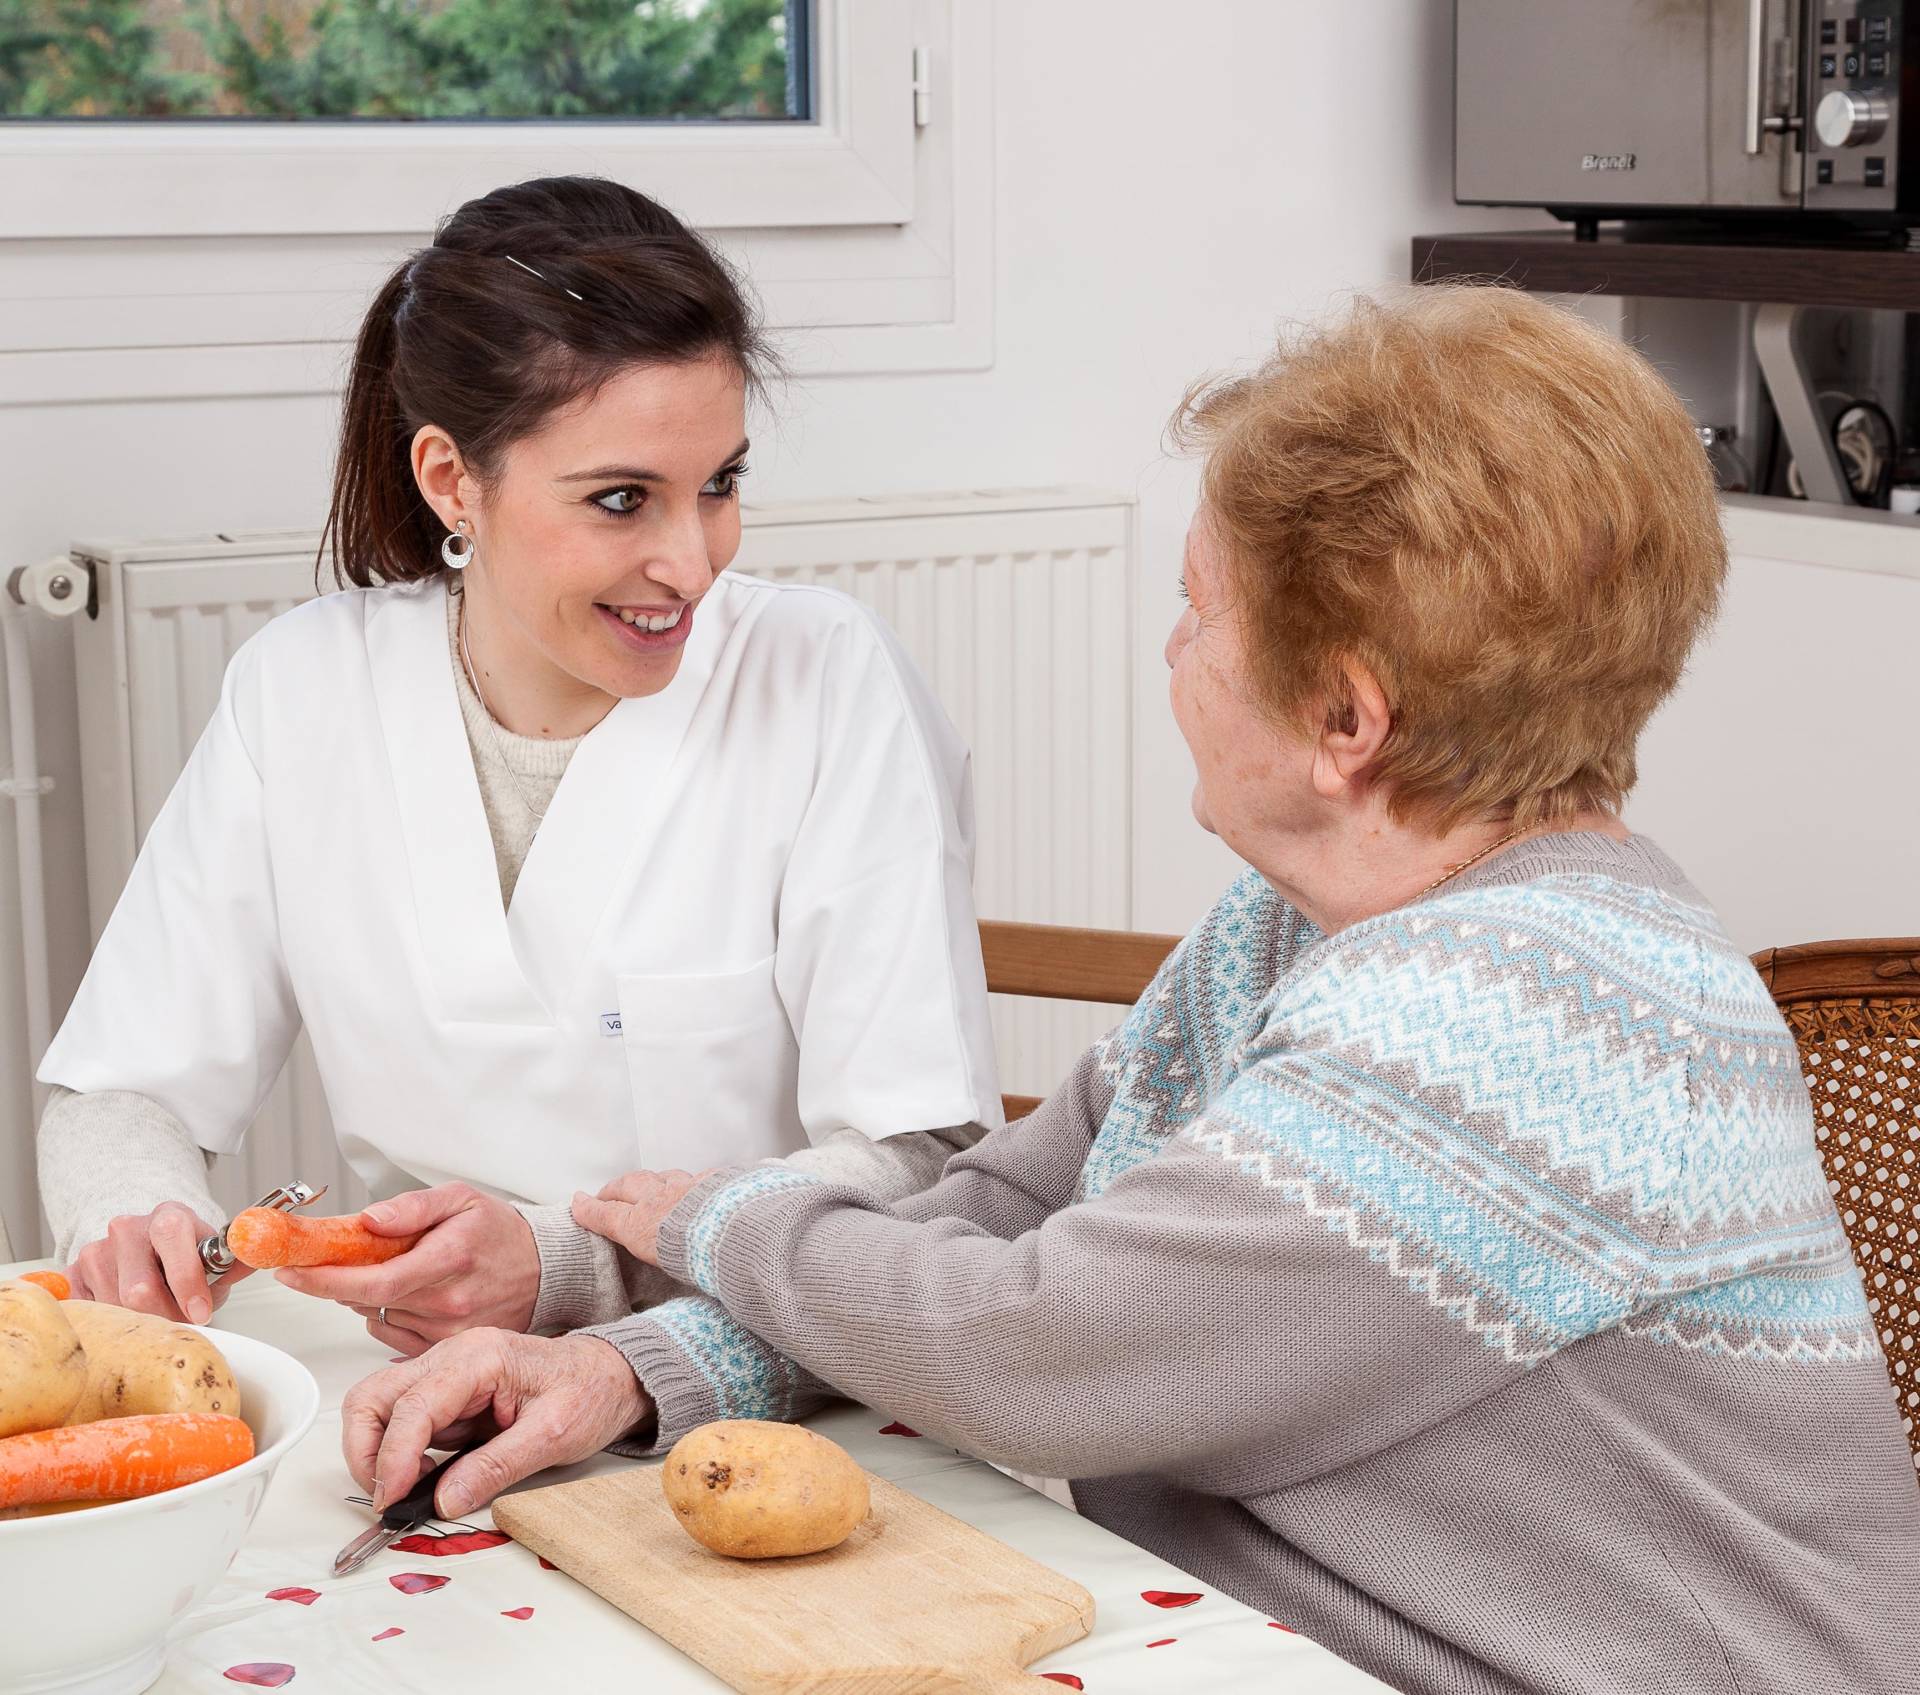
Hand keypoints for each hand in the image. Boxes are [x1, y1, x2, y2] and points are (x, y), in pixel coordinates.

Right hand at [68, 1201, 248, 1323]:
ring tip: (156, 1311)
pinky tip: (127, 1313)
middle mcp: (128, 1228)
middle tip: (181, 1320)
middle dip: (165, 1315)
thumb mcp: (216, 1258)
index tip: (202, 1312)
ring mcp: (96, 1250)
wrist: (149, 1249)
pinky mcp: (73, 1274)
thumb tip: (259, 1254)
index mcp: (169, 1216)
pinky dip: (110, 1322)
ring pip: (114, 1307)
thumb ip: (237, 1261)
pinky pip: (87, 1312)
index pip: (172, 1241)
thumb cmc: (187, 1257)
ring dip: (140, 1321)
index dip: (188, 1283)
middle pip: (139, 1289)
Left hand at [273, 1183, 539, 1356]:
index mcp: (448, 1260)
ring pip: (376, 1318)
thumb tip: (367, 1221)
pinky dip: (388, 1314)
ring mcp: (448, 1332)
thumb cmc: (500, 1232)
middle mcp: (448, 1304)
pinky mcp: (446, 1350)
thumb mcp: (460, 1199)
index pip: (371, 1280)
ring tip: (399, 1271)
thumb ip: (411, 1207)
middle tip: (336, 1257)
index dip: (323, 1279)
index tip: (290, 1270)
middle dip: (340, 1279)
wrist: (545, 1270)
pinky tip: (411, 1295)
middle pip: (366, 1301)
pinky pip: (393, 1336)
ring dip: (369, 1297)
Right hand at [340, 1327, 652, 1517]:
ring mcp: (446, 1373)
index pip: (412, 1406)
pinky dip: (400, 1453)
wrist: (612, 1376)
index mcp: (480, 1357)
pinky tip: (431, 1474)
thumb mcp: (555, 1435)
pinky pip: (402, 1420)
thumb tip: (444, 1500)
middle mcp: (453, 1357)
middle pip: (374, 1397)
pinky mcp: (448, 1393)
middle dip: (367, 1452)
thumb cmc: (591, 1392)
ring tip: (416, 1487)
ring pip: (378, 1407)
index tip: (393, 1500)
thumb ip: (497, 1466)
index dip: (393, 1459)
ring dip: (380, 1453)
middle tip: (390, 1497)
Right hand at [569, 1169, 706, 1268]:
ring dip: (652, 1181)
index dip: (591, 1210)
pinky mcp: (714, 1182)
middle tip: (608, 1192)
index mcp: (642, 1224)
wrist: (733, 1233)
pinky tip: (693, 1186)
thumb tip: (633, 1241)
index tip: (578, 1204)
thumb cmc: (698, 1258)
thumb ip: (643, 1247)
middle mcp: (660, 1200)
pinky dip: (689, 1182)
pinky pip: (697, 1178)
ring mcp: (688, 1187)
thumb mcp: (659, 1266)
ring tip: (648, 1185)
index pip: (608, 1214)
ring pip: (663, 1177)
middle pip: (630, 1185)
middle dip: (615, 1188)